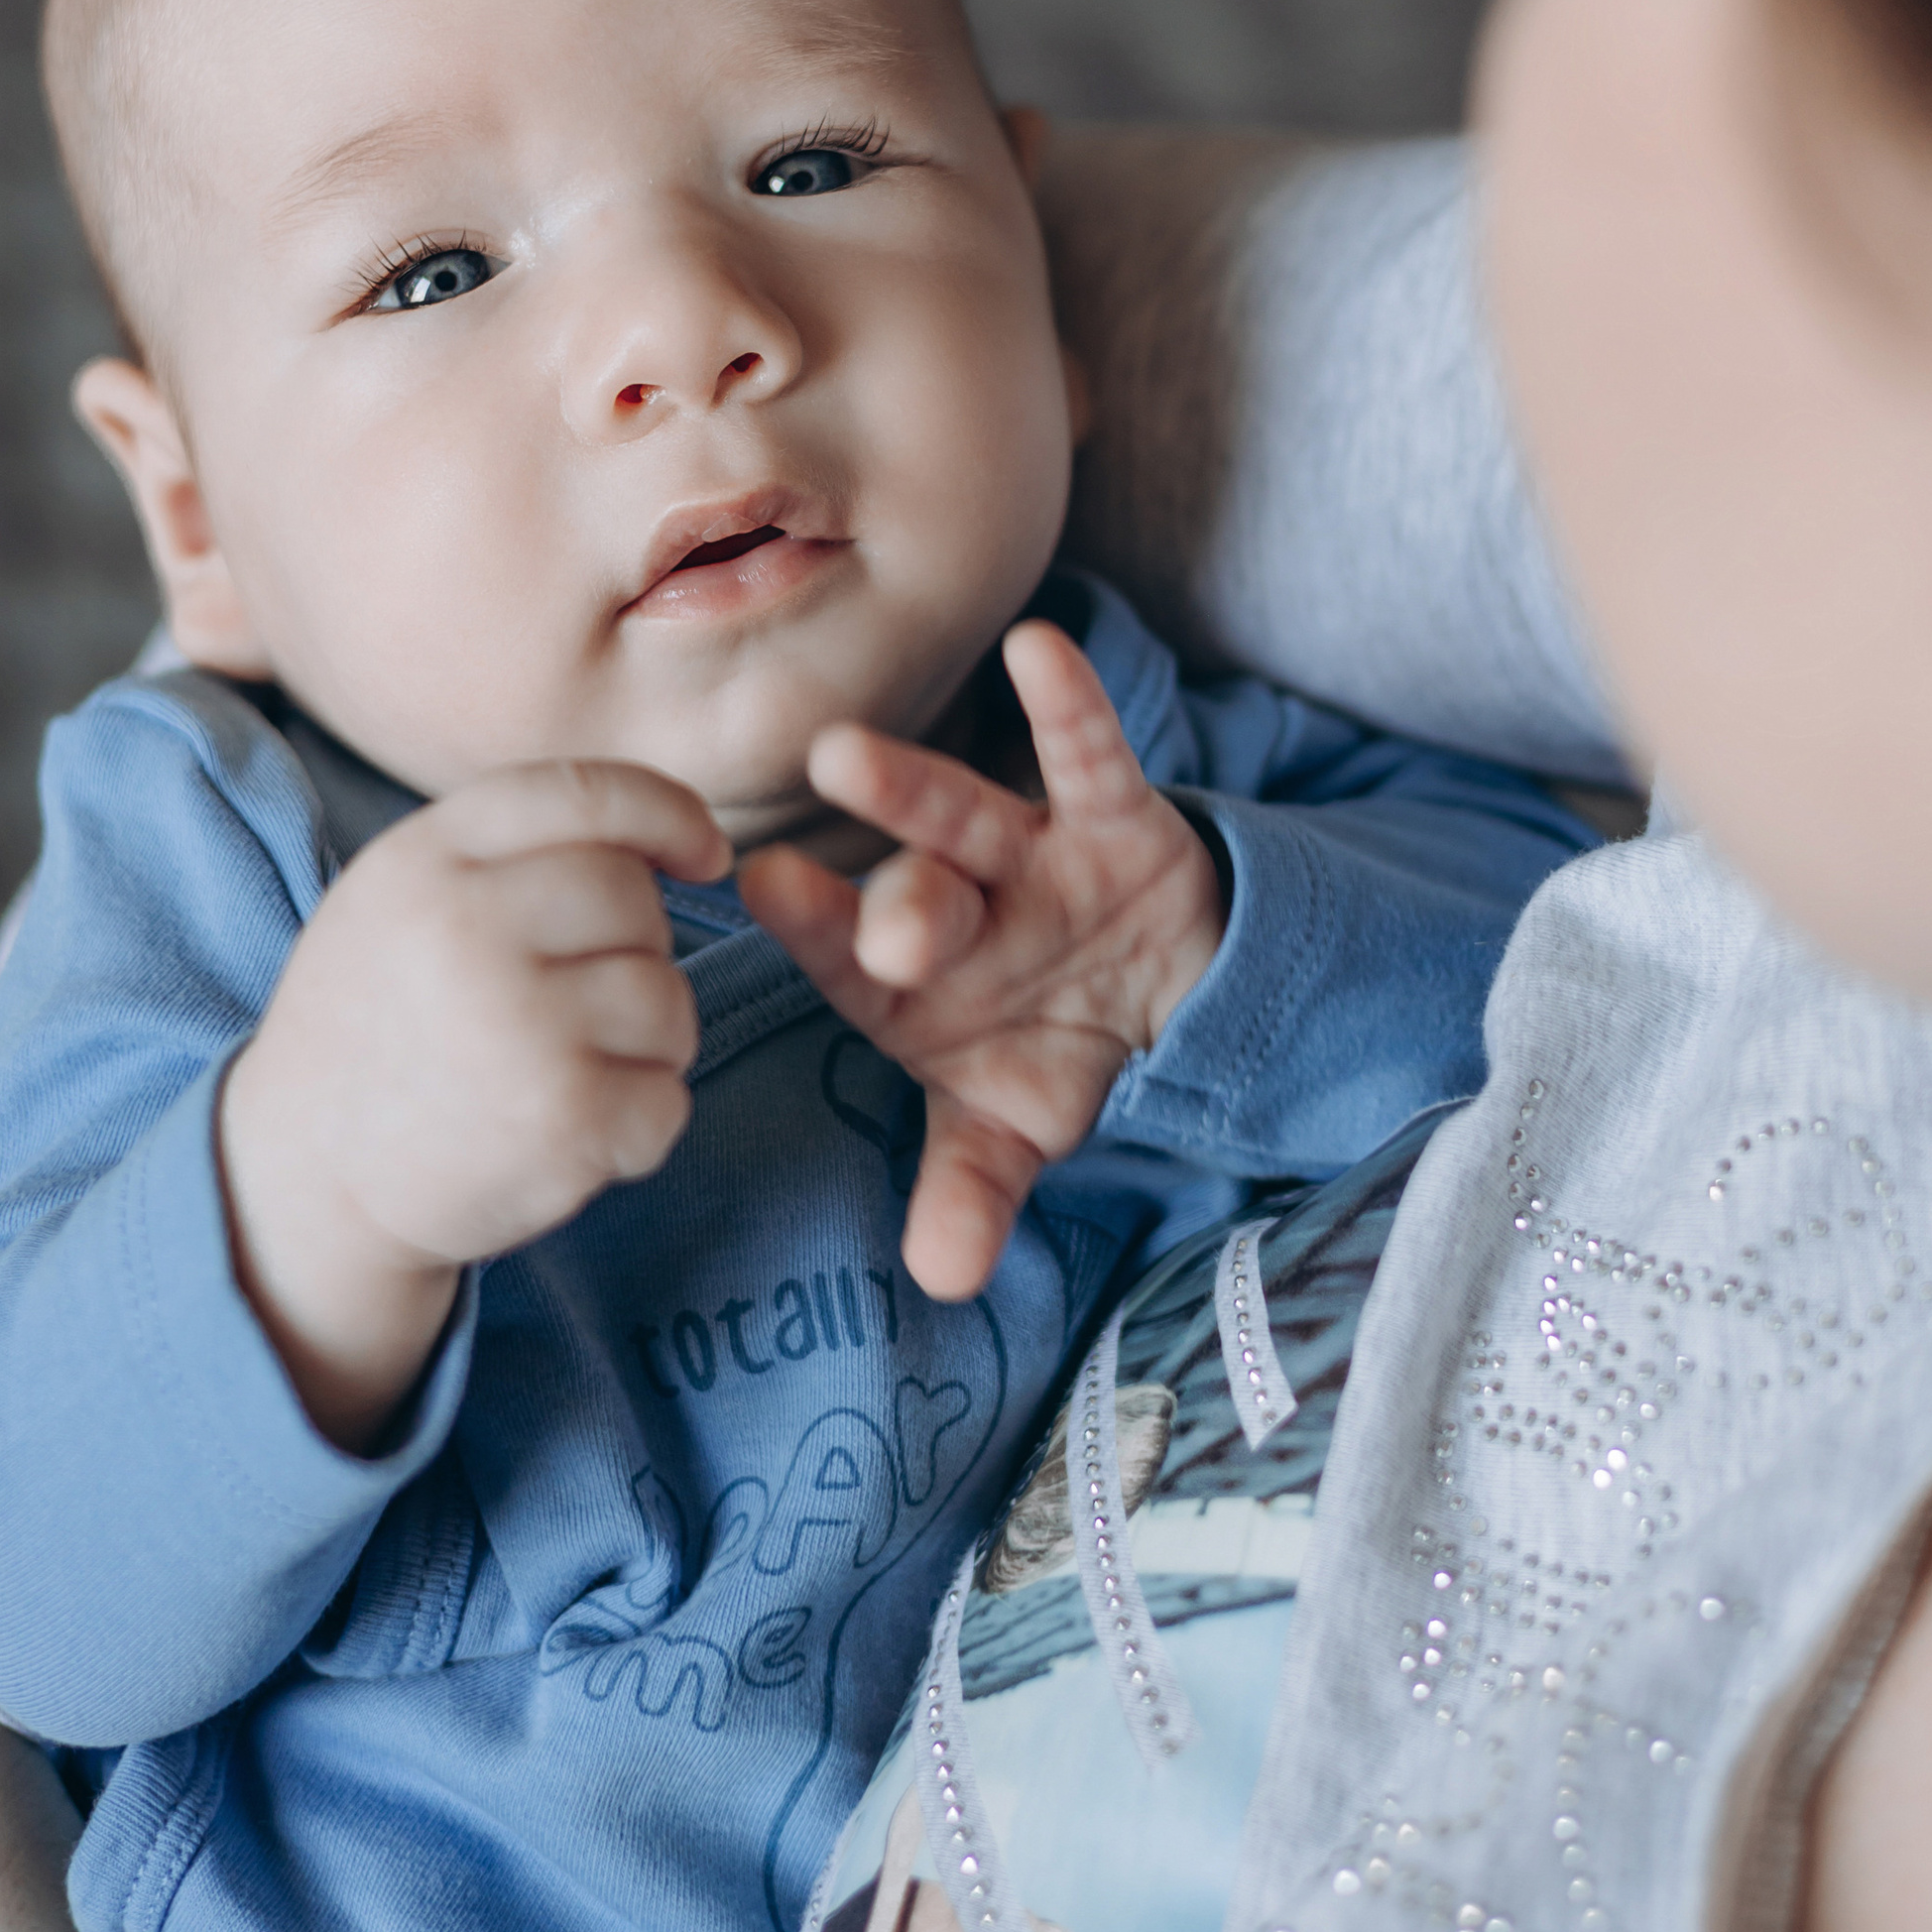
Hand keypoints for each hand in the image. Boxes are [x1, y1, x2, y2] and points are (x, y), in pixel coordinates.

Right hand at [221, 760, 728, 1447]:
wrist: (304, 1183)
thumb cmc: (377, 1026)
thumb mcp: (403, 898)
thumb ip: (511, 850)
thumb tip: (671, 829)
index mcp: (428, 858)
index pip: (591, 792)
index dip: (670, 814)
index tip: (703, 854)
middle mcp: (470, 926)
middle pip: (635, 895)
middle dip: (633, 947)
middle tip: (574, 1002)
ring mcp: (521, 1022)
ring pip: (666, 998)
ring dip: (646, 1042)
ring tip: (568, 1070)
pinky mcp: (562, 1116)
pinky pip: (667, 1099)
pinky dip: (642, 1124)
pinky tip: (575, 1134)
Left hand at [739, 620, 1224, 1299]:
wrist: (1169, 988)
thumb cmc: (1055, 1041)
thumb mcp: (1018, 1125)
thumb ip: (974, 1190)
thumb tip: (943, 1282)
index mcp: (905, 979)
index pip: (843, 955)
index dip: (811, 926)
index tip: (762, 891)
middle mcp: (952, 904)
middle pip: (909, 896)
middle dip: (889, 907)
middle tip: (878, 929)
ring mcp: (1027, 854)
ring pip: (965, 822)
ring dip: (911, 793)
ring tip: (842, 759)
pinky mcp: (1115, 818)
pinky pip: (1090, 759)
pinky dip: (1069, 706)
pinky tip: (1039, 649)